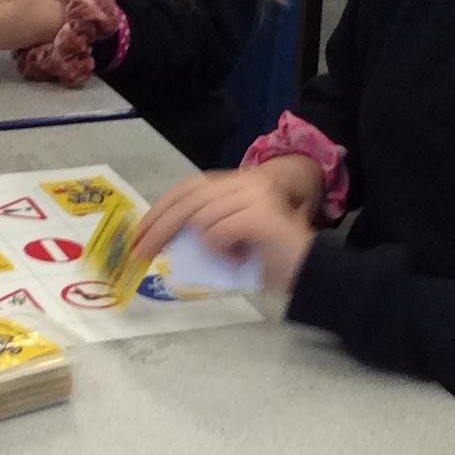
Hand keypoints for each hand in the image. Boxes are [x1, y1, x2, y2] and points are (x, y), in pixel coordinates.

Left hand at [131, 162, 319, 293]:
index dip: (162, 207)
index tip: (141, 230)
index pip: (189, 187)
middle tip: (141, 251)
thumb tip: (168, 237)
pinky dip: (218, 250)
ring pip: (201, 216)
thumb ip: (207, 228)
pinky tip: (235, 260)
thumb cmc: (273, 259)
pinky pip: (218, 231)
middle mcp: (246, 183)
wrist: (313, 270)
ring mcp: (254, 197)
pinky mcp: (260, 216)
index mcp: (239, 184)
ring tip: (220, 261)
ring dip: (201, 245)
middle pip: (188, 199)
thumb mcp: (231, 238)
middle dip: (159, 226)